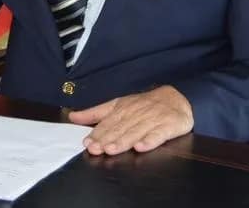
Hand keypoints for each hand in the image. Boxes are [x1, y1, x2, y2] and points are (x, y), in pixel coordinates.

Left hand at [67, 85, 193, 154]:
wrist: (176, 98)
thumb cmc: (143, 105)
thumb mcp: (118, 105)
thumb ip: (95, 113)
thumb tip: (72, 116)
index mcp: (122, 109)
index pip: (108, 122)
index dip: (98, 133)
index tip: (87, 143)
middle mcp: (136, 114)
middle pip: (120, 128)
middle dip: (107, 139)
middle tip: (96, 149)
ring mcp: (153, 119)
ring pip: (136, 131)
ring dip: (124, 141)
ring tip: (112, 150)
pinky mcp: (168, 125)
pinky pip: (159, 134)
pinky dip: (150, 140)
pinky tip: (141, 147)